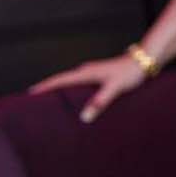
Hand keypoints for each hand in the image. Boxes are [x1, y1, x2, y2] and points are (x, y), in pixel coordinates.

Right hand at [30, 55, 149, 123]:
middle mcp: (86, 71)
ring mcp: (92, 72)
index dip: (44, 86)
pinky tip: (75, 100)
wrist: (145, 60)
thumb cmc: (131, 72)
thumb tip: (84, 117)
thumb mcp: (115, 88)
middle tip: (33, 102)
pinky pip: (80, 84)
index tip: (29, 93)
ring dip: (60, 90)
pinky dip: (72, 90)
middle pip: (61, 80)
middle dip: (47, 89)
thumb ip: (100, 101)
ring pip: (71, 82)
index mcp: (85, 72)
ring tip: (50, 103)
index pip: (59, 80)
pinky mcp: (100, 76)